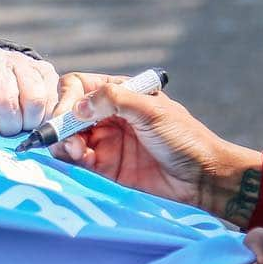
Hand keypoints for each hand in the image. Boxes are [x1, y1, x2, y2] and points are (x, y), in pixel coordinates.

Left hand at [0, 46, 58, 135]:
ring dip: (29, 121)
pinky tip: (33, 115)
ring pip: (33, 98)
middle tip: (5, 129)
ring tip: (20, 123)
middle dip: (7, 125)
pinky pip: (51, 97)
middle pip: (5, 100)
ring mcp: (18, 60)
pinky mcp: (43, 68)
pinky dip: (45, 114)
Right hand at [50, 72, 262, 224]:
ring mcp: (106, 141)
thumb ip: (114, 100)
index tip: (65, 113)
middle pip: (69, 113)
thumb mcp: (151, 110)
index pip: (79, 86)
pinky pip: (78, 160)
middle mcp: (108, 115)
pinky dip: (71, 158)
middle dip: (60, 122)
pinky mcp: (106, 167)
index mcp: (120, 93)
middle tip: (59, 135)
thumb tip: (78, 105)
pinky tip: (78, 158)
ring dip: (63, 141)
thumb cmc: (184, 137)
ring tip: (72, 149)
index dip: (67, 97)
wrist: (203, 177)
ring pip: (69, 137)